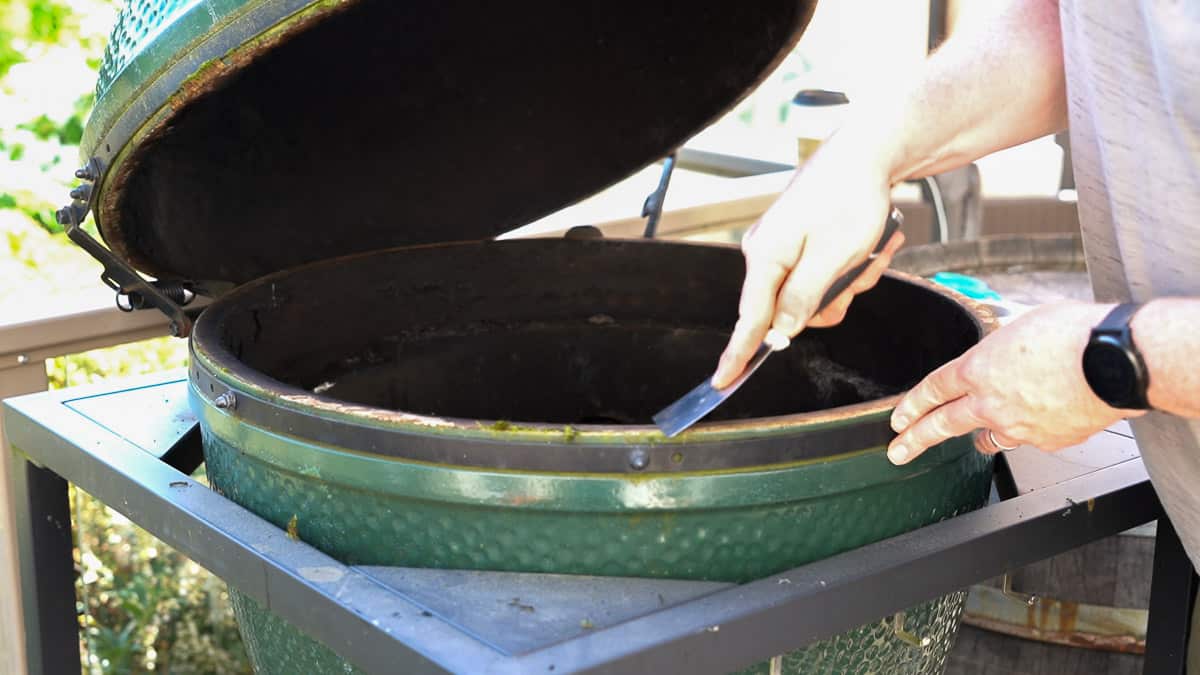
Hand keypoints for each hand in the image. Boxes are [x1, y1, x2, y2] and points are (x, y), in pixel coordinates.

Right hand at [712, 139, 903, 388]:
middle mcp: (766, 251)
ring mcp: (782, 246)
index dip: (738, 354)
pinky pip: (822, 274)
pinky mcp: (799, 241)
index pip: (748, 319)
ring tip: (868, 249)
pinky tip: (865, 243)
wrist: (866, 153)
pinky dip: (849, 266)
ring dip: (849, 280)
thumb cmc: (849, 196)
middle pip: (792, 309)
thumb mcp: (832, 258)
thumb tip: (780, 332)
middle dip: (833, 298)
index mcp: (765, 255)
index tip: (723, 381)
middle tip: (860, 269)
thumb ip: (802, 300)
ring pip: (815, 293)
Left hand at [887, 301, 1147, 464]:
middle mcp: (990, 402)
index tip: (898, 418)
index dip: (912, 404)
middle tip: (898, 451)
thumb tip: (1003, 353)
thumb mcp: (1024, 324)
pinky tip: (1044, 419)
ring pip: (988, 438)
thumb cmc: (1075, 333)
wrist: (1115, 361)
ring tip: (977, 438)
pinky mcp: (1047, 441)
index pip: (932, 389)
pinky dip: (1032, 431)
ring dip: (980, 436)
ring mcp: (1018, 426)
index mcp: (978, 368)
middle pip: (942, 425)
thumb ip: (1003, 346)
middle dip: (916, 440)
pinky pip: (1031, 439)